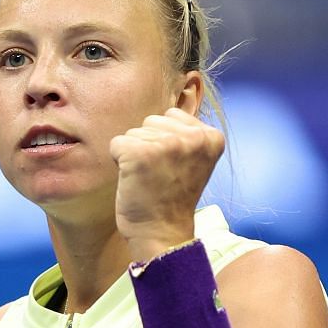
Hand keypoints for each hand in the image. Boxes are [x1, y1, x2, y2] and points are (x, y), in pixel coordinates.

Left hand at [109, 106, 224, 256]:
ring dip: (134, 155)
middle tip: (159, 176)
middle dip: (149, 145)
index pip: (172, 116)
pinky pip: (117, 144)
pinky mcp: (139, 153)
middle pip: (151, 121)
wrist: (161, 233)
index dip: (165, 142)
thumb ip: (186, 134)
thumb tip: (178, 94)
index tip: (173, 169)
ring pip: (133, 132)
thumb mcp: (192, 160)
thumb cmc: (171, 198)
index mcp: (211, 137)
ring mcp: (167, 144)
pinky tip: (134, 181)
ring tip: (148, 179)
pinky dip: (118, 162)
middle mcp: (193, 138)